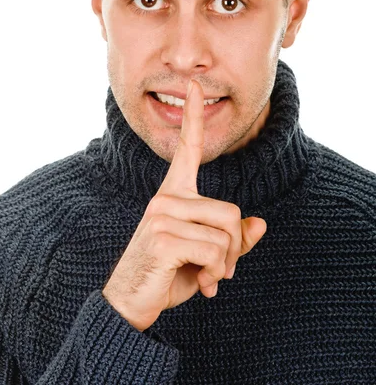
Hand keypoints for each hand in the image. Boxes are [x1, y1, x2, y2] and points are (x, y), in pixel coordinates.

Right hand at [102, 79, 266, 331]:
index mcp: (174, 194)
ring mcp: (163, 214)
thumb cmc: (168, 276)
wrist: (129, 305)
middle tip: (217, 271)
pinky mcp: (164, 236)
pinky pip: (215, 251)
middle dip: (233, 248)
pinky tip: (199, 286)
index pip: (187, 148)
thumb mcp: (206, 257)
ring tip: (206, 279)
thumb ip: (232, 240)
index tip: (195, 85)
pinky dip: (215, 274)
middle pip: (231, 210)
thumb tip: (261, 223)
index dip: (193, 116)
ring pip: (227, 232)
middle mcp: (166, 197)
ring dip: (225, 264)